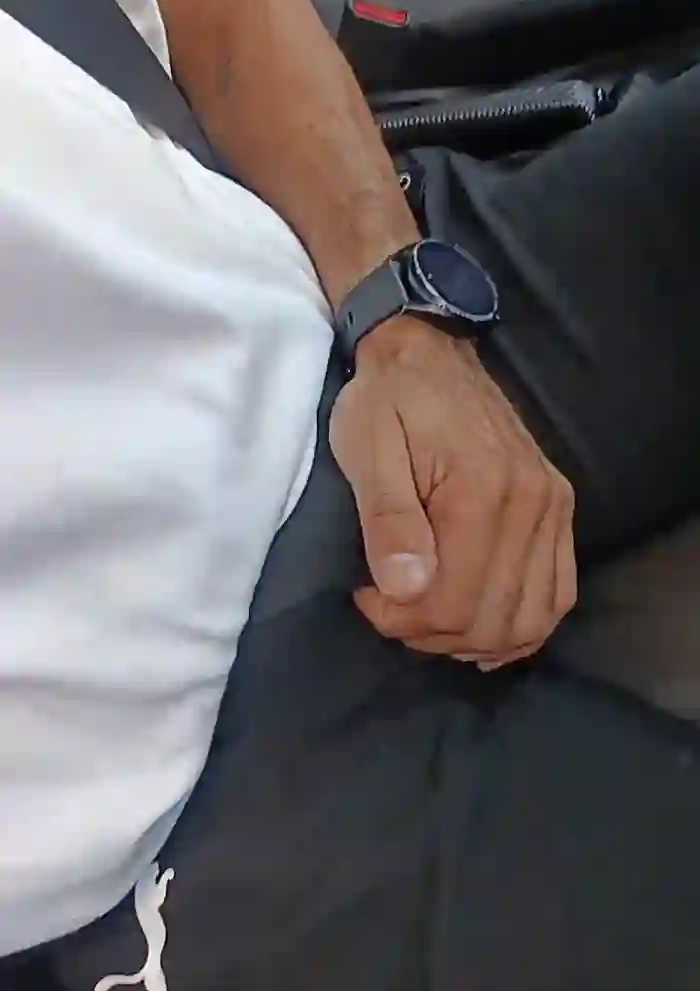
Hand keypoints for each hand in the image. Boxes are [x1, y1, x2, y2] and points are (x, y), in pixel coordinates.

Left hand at [329, 319, 576, 667]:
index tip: (367, 596)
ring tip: (428, 616)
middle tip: (391, 607)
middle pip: (491, 619)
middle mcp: (533, 503)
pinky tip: (480, 628)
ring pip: (530, 619)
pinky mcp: (559, 510)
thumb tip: (406, 590)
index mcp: (482, 489)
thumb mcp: (367, 450)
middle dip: (432, 633)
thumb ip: (388, 520)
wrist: (428, 352)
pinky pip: (558, 595)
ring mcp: (554, 508)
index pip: (452, 602)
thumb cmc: (387, 400)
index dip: (402, 619)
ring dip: (474, 638)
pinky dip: (521, 625)